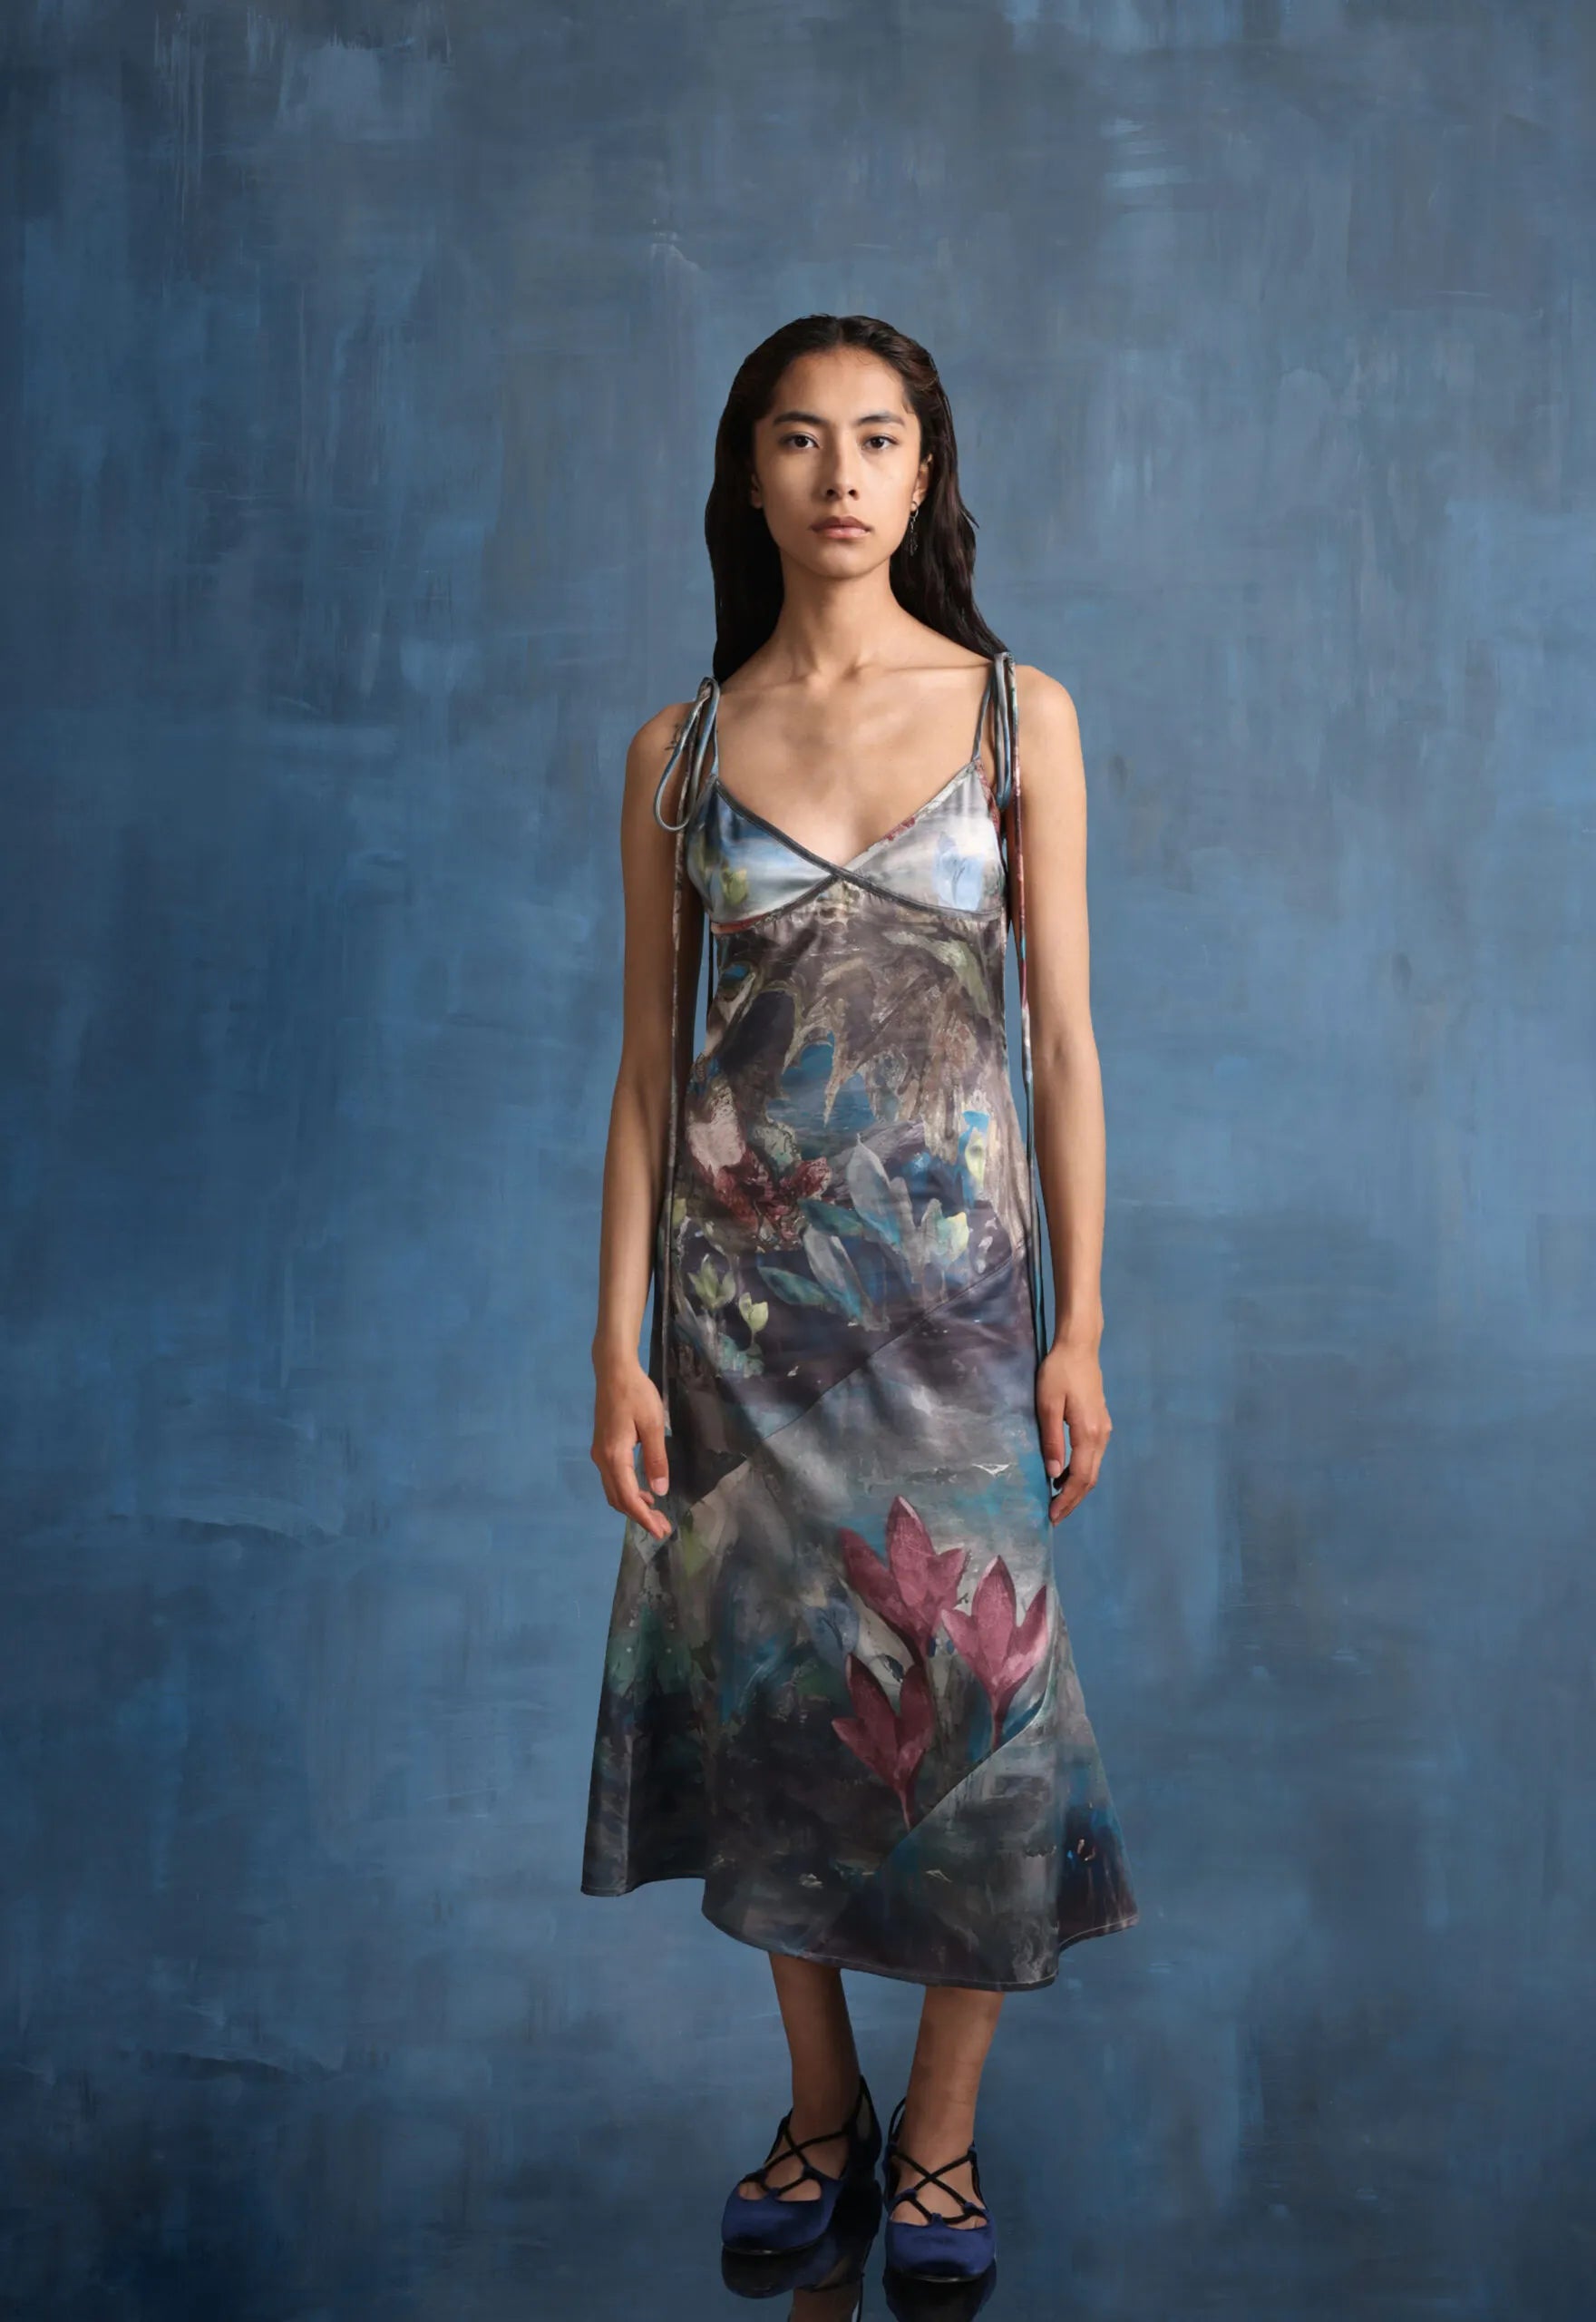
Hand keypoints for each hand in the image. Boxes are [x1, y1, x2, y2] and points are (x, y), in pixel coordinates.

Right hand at [591, 1359, 672, 1541]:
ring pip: (613, 1491)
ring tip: (655, 1514)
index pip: (628, 1497)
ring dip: (633, 1506)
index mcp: (614, 1456)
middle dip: (639, 1516)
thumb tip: (659, 1491)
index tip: (660, 1531)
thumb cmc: (636, 1394)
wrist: (614, 1371)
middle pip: (618, 1499)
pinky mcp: (602, 1448)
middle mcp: (602, 1460)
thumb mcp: (653, 1425)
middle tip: (661, 1528)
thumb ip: (656, 1459)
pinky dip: (627, 1491)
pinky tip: (643, 1491)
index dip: (643, 1517)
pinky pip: (613, 1479)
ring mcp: (599, 1454)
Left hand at [1036, 1338, 1110, 1524]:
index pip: (1081, 1477)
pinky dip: (1081, 1472)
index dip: (1067, 1499)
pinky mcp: (1101, 1424)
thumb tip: (1054, 1474)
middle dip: (1073, 1500)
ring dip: (1077, 1488)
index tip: (1052, 1515)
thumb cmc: (1059, 1373)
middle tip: (1054, 1516)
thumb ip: (1051, 1440)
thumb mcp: (1047, 1405)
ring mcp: (1104, 1430)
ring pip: (1093, 1469)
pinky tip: (1064, 1475)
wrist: (1080, 1347)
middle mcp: (1102, 1436)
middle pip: (1091, 1478)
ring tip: (1057, 1500)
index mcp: (1089, 1433)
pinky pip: (1093, 1457)